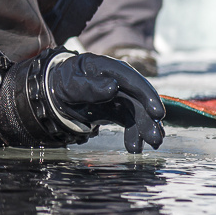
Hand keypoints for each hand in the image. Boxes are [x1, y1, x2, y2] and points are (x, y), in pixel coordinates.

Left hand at [46, 52, 165, 153]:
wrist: (58, 91)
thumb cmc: (65, 83)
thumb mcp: (70, 84)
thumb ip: (88, 86)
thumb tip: (113, 87)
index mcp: (108, 68)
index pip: (132, 79)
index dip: (146, 95)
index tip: (157, 113)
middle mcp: (120, 80)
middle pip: (139, 98)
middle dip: (149, 119)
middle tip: (156, 139)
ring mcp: (121, 95)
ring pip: (138, 112)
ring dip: (145, 128)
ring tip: (150, 145)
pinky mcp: (119, 109)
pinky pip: (131, 121)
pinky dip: (135, 133)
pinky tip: (135, 147)